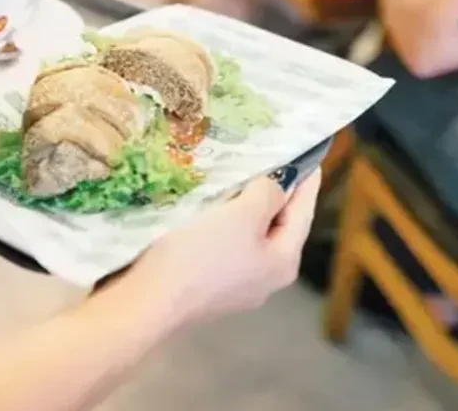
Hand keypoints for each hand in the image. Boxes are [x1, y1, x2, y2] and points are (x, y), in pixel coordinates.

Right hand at [123, 170, 321, 325]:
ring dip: (244, 208)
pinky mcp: (207, 288)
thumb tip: (274, 188)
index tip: (310, 156)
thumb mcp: (243, 214)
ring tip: (238, 178)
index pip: (302, 212)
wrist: (147, 301)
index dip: (306, 182)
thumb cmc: (201, 254)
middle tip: (271, 160)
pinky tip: (209, 209)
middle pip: (277, 226)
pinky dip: (224, 224)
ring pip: (248, 237)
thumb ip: (267, 194)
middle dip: (273, 194)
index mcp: (283, 263)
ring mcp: (236, 288)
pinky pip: (225, 247)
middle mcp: (266, 280)